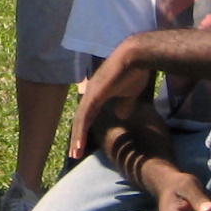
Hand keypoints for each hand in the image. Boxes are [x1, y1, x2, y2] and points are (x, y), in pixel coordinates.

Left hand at [68, 40, 152, 156]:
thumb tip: (121, 114)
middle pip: (80, 120)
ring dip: (77, 138)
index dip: (84, 130)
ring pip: (80, 120)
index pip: (87, 115)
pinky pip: (85, 116)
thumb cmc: (134, 71)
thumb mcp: (129, 93)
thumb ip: (124, 103)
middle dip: (77, 138)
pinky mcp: (94, 95)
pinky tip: (80, 142)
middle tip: (75, 154)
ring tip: (75, 154)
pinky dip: (82, 131)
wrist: (136, 56)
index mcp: (97, 94)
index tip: (83, 144)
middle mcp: (90, 93)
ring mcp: (90, 94)